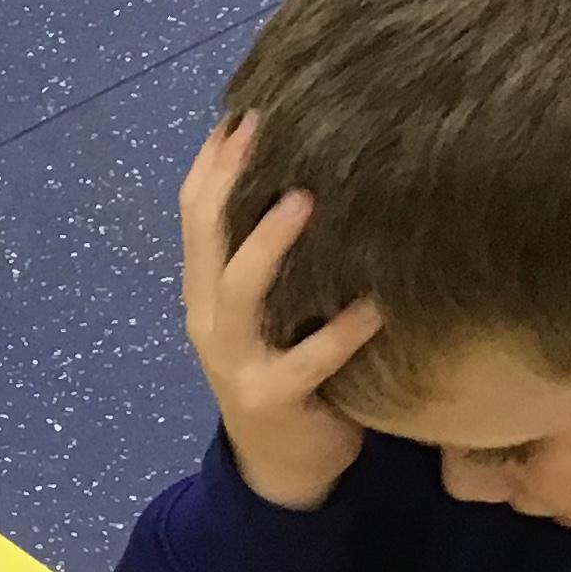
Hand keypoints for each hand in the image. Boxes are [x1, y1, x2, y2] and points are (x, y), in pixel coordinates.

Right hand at [181, 115, 384, 511]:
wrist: (284, 466)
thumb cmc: (291, 369)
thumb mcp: (273, 308)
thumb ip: (279, 253)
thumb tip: (323, 167)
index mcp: (205, 289)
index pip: (195, 211)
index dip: (213, 160)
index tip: (245, 105)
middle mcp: (209, 318)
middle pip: (206, 237)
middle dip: (230, 179)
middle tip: (266, 125)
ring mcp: (235, 360)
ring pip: (239, 293)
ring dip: (269, 244)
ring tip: (307, 199)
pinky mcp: (271, 398)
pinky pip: (307, 360)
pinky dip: (340, 332)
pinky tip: (375, 306)